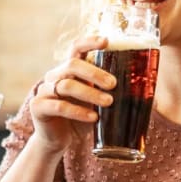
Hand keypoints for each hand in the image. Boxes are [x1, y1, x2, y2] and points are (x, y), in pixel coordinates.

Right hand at [29, 35, 115, 153]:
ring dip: (90, 93)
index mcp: (67, 69)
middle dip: (94, 73)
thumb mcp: (95, 102)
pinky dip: (78, 111)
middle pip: (72, 65)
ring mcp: (44, 91)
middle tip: (113, 84)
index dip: (89, 42)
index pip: (76, 48)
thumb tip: (142, 88)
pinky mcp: (38, 108)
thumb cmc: (80, 117)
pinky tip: (93, 118)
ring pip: (66, 85)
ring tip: (108, 102)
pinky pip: (59, 106)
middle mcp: (53, 76)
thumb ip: (107, 92)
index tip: (106, 41)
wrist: (57, 140)